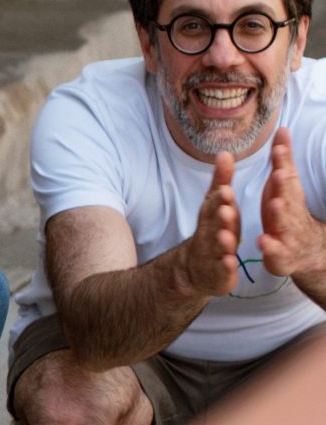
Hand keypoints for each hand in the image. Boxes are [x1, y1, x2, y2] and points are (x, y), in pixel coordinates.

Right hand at [177, 154, 241, 298]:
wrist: (194, 269)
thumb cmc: (212, 231)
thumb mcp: (216, 205)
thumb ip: (221, 181)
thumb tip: (225, 152)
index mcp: (212, 216)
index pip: (214, 205)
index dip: (219, 199)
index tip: (225, 189)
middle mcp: (210, 233)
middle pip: (214, 224)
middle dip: (219, 215)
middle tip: (226, 206)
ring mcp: (213, 253)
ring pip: (217, 246)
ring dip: (222, 240)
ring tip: (227, 236)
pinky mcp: (219, 272)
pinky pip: (221, 269)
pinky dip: (225, 267)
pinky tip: (230, 263)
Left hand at [258, 128, 325, 287]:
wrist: (305, 251)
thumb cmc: (288, 211)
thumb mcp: (284, 185)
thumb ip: (282, 160)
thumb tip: (282, 128)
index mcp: (289, 194)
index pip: (287, 176)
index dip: (283, 163)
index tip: (278, 148)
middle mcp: (291, 212)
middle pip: (289, 198)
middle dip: (284, 186)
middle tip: (279, 173)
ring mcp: (287, 233)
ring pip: (284, 223)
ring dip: (280, 214)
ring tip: (276, 204)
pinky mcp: (280, 254)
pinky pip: (275, 251)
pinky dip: (269, 247)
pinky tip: (261, 241)